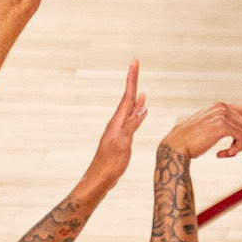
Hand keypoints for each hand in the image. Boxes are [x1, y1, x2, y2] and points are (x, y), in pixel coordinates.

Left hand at [79, 61, 147, 195]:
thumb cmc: (110, 165)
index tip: (135, 62)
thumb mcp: (123, 144)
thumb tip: (142, 107)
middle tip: (135, 64)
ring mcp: (119, 130)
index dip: (132, 78)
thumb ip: (132, 125)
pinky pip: (131, 118)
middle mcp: (117, 123)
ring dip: (135, 95)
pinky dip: (136, 110)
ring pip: (129, 108)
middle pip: (127, 97)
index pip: (127, 96)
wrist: (99, 180)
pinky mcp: (121, 138)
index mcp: (117, 122)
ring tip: (140, 86)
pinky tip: (140, 109)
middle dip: (132, 81)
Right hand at [159, 101, 241, 162]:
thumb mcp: (208, 129)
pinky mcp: (222, 125)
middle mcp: (222, 107)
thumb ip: (221, 126)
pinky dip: (235, 150)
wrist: (176, 145)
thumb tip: (238, 135)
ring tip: (231, 156)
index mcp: (219, 106)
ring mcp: (222, 114)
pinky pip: (241, 138)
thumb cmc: (189, 141)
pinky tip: (221, 155)